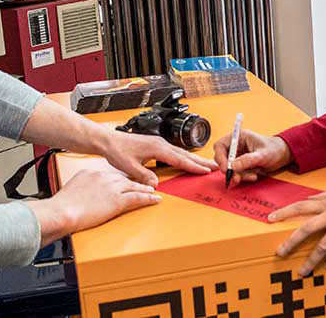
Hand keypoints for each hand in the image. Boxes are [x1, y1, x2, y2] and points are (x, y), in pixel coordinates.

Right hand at [27, 169, 160, 245]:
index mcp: (90, 173)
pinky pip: (137, 197)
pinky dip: (148, 198)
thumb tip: (80, 197)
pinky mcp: (117, 200)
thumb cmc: (62, 206)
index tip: (121, 184)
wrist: (62, 211)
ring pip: (133, 186)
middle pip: (122, 179)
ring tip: (152, 190)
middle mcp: (103, 177)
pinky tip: (155, 199)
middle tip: (142, 184)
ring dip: (144, 188)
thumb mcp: (70, 191)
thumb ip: (79, 190)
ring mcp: (111, 188)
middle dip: (133, 182)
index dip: (117, 181)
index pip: (108, 176)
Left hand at [102, 129, 217, 186]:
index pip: (179, 159)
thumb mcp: (129, 167)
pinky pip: (175, 152)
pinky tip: (188, 160)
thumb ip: (143, 175)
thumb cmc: (118, 151)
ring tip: (207, 164)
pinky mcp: (156, 145)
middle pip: (185, 154)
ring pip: (181, 152)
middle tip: (215, 166)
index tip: (206, 171)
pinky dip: (185, 157)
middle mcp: (161, 144)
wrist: (109, 141)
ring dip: (195, 159)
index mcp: (157, 148)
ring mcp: (159, 143)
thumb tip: (156, 184)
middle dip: (201, 161)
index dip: (193, 166)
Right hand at [213, 129, 292, 186]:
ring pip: (229, 168)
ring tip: (251, 177)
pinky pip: (236, 173)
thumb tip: (232, 166)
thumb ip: (248, 160)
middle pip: (221, 158)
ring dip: (237, 175)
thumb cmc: (274, 149)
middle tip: (235, 178)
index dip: (220, 157)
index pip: (220, 145)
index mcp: (238, 137)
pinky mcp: (242, 165)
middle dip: (228, 169)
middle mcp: (235, 146)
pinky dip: (243, 177)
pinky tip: (253, 176)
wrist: (282, 156)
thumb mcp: (262, 155)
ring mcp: (238, 156)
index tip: (226, 168)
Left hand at [268, 185, 325, 275]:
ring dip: (311, 260)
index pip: (300, 206)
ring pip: (322, 245)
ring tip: (303, 271)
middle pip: (306, 228)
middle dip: (291, 242)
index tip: (270, 218)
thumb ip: (324, 196)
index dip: (284, 212)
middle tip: (279, 252)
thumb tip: (309, 198)